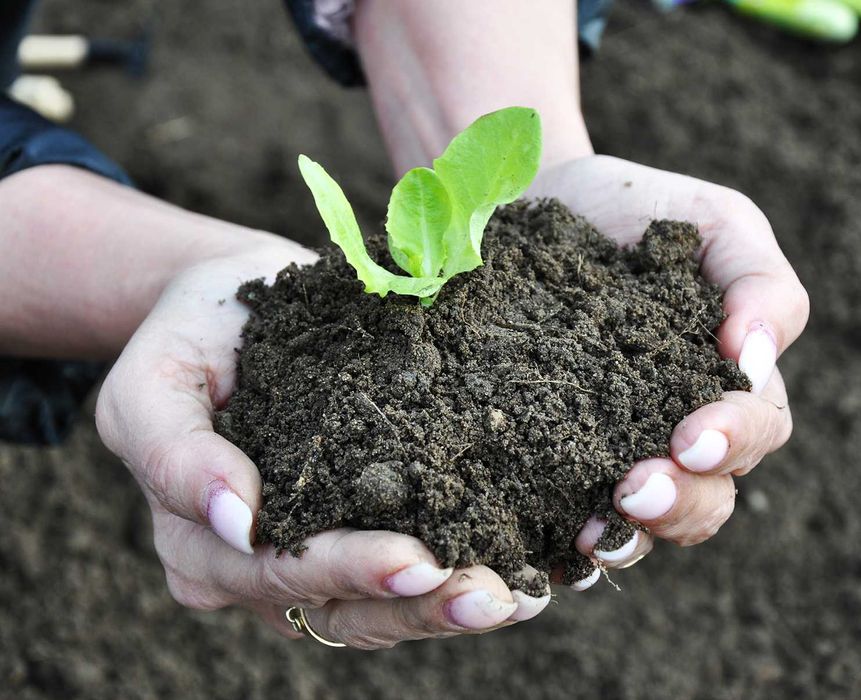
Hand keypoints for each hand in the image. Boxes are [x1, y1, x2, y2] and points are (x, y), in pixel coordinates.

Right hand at [96, 236, 541, 649]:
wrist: (232, 305)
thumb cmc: (189, 338)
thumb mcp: (150, 384)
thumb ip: (173, 454)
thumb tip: (237, 520)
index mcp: (204, 544)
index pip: (279, 572)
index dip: (349, 571)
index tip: (419, 561)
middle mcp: (261, 565)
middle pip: (344, 606)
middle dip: (421, 604)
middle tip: (494, 597)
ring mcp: (315, 551)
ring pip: (385, 605)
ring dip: (454, 603)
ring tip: (524, 595)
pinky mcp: (362, 523)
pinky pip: (410, 566)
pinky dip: (465, 563)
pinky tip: (524, 564)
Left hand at [530, 155, 808, 564]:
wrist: (534, 211)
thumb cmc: (631, 212)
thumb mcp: (710, 223)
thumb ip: (757, 281)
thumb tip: (755, 357)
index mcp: (723, 381)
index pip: (753, 429)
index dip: (731, 441)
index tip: (690, 439)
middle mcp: (673, 428)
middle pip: (706, 496)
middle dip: (679, 503)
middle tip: (636, 491)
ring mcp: (610, 449)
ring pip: (641, 523)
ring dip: (626, 536)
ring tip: (592, 534)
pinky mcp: (548, 457)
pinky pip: (562, 515)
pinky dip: (559, 541)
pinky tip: (542, 543)